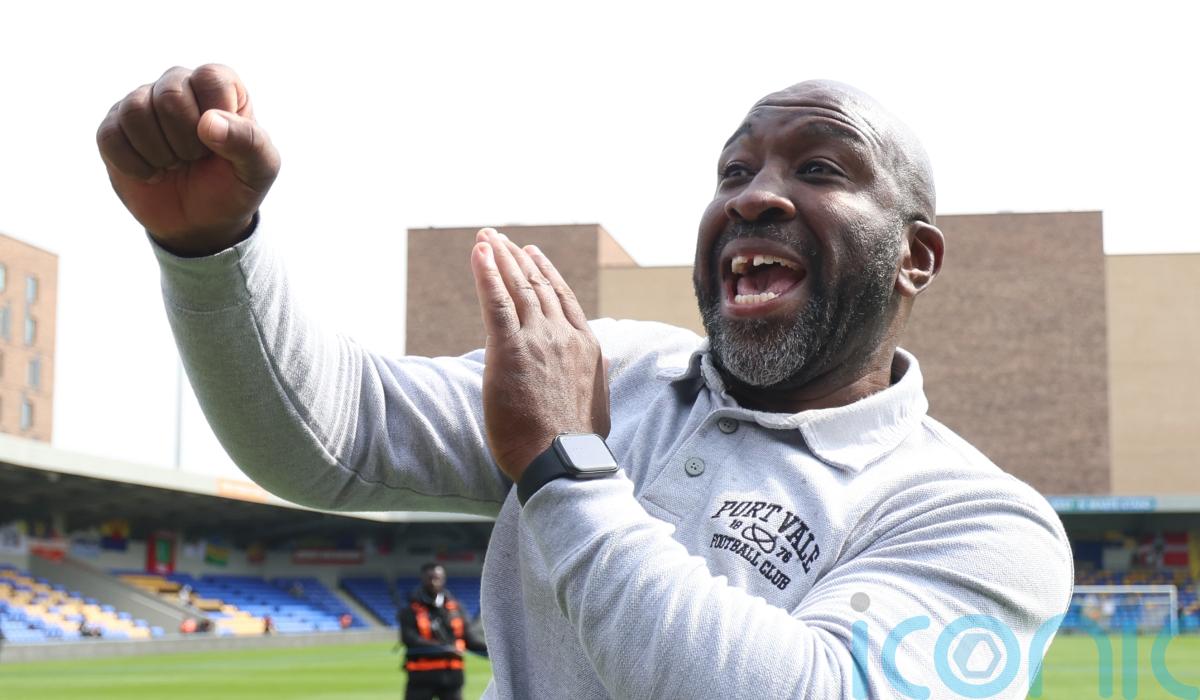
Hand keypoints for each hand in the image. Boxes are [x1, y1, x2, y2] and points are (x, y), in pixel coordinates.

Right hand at [96, 64, 280, 255]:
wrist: (202, 221)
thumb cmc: (235, 186)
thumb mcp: (259, 169)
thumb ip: (249, 141)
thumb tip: (207, 122)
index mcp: (219, 85)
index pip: (209, 78)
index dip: (215, 119)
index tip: (221, 145)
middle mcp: (179, 83)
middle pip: (168, 96)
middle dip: (186, 142)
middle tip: (196, 158)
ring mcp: (142, 102)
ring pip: (134, 112)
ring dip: (160, 154)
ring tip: (175, 165)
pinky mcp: (114, 126)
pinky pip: (110, 136)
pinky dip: (134, 166)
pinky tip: (152, 174)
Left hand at [470, 229, 610, 480]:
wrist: (564, 461)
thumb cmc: (576, 442)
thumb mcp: (597, 401)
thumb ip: (596, 374)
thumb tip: (602, 359)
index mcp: (586, 346)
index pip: (561, 298)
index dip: (544, 272)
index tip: (530, 255)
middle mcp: (564, 335)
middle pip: (537, 286)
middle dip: (516, 259)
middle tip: (500, 238)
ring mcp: (538, 340)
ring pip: (517, 288)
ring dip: (499, 258)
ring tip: (487, 237)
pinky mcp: (510, 350)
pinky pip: (496, 302)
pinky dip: (486, 274)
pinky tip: (478, 253)